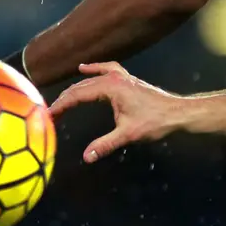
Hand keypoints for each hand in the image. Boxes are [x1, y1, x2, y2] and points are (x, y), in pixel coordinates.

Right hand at [49, 62, 181, 163]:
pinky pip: (106, 70)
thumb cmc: (155, 121)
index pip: (78, 94)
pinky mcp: (128, 80)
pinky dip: (94, 69)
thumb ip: (105, 144)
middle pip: (82, 85)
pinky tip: (85, 68)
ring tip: (62, 98)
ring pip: (92, 78)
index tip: (47, 114)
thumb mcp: (128, 134)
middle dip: (65, 98)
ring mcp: (122, 77)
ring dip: (76, 87)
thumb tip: (86, 157)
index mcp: (112, 87)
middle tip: (50, 112)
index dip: (61, 105)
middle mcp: (115, 78)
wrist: (177, 112)